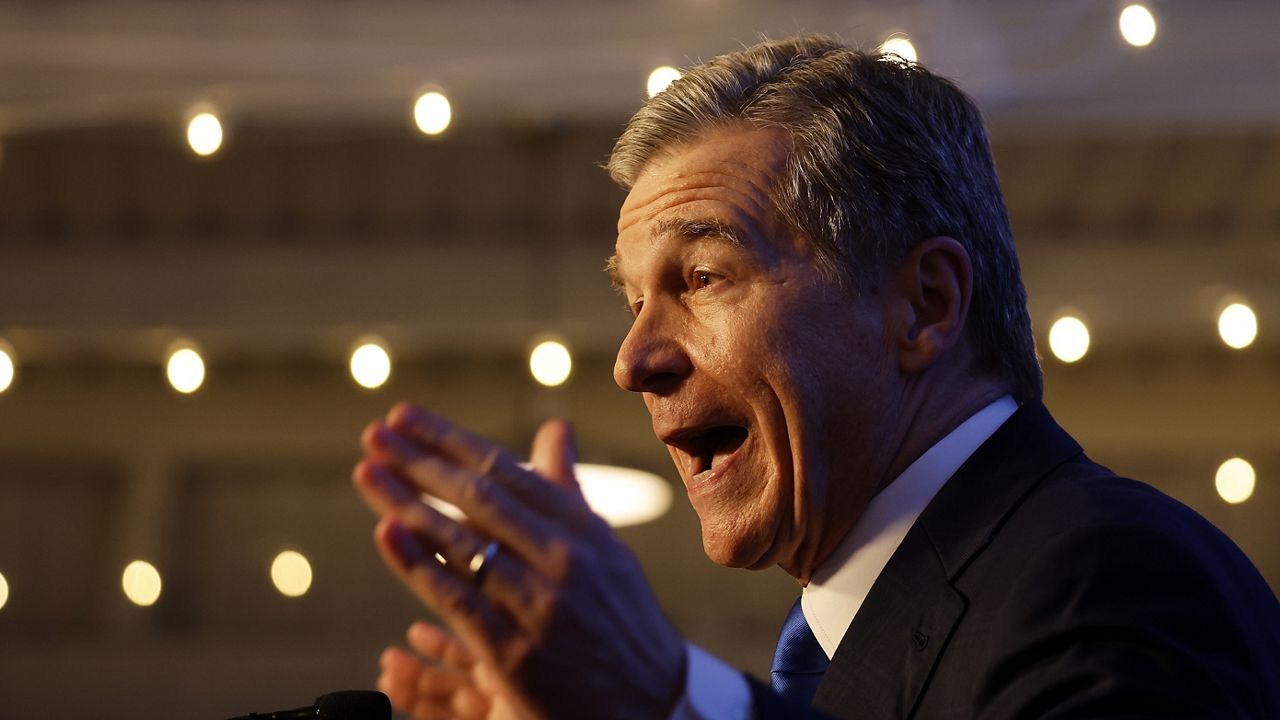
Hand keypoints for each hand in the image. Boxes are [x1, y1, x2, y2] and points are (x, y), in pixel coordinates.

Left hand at [353, 403, 686, 719]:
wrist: (653, 704)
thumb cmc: (619, 618)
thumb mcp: (605, 549)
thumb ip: (567, 492)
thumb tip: (556, 430)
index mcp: (583, 528)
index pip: (505, 470)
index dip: (448, 440)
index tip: (403, 416)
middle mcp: (565, 560)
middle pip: (480, 498)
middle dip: (419, 461)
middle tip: (373, 434)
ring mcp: (542, 607)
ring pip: (465, 544)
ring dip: (407, 503)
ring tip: (367, 473)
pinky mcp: (519, 656)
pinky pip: (460, 602)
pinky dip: (421, 565)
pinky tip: (387, 534)